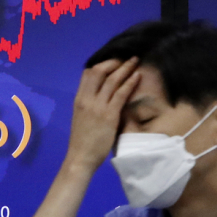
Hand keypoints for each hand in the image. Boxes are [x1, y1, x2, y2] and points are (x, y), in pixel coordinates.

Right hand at [64, 57, 140, 172]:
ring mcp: (97, 106)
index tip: (113, 62)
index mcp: (79, 99)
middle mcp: (87, 99)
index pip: (88, 73)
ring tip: (135, 61)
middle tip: (126, 59)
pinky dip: (130, 83)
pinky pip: (121, 94)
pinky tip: (137, 76)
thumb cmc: (83, 140)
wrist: (80, 157)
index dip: (102, 64)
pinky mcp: (109, 115)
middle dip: (114, 62)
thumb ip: (90, 104)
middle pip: (99, 71)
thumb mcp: (82, 117)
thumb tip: (102, 95)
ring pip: (112, 80)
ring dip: (125, 68)